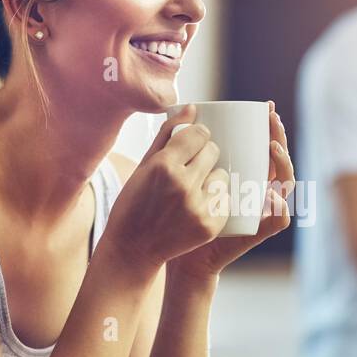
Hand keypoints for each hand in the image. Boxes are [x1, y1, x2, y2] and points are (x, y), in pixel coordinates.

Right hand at [104, 104, 230, 272]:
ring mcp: (198, 207)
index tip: (193, 142)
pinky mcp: (209, 225)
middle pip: (213, 151)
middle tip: (191, 168)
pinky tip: (195, 209)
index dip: (197, 136)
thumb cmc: (134, 202)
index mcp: (163, 165)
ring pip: (222, 175)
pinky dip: (214, 202)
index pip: (199, 134)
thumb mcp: (143, 166)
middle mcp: (182, 184)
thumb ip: (167, 134)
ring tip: (193, 191)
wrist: (132, 248)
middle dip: (205, 155)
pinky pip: (224, 200)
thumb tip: (193, 108)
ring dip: (212, 179)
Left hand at [168, 99, 294, 282]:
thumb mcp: (182, 173)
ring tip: (271, 148)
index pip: (265, 146)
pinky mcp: (258, 231)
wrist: (182, 253)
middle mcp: (258, 189)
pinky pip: (279, 220)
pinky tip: (272, 194)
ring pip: (286, 184)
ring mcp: (261, 209)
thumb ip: (185, 145)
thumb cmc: (179, 212)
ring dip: (283, 164)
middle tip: (272, 118)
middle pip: (278, 160)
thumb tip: (188, 107)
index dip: (270, 127)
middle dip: (280, 136)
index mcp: (245, 174)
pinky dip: (280, 208)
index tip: (264, 107)